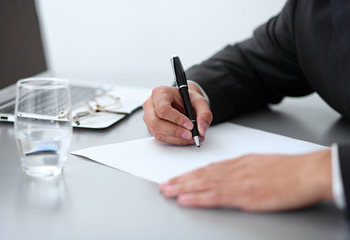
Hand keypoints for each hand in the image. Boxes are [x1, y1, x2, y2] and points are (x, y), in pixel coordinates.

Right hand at [143, 82, 212, 144]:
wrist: (184, 102)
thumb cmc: (188, 99)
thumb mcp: (200, 102)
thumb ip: (204, 114)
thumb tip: (202, 130)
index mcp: (160, 93)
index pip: (163, 108)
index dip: (176, 119)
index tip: (190, 125)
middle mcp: (151, 105)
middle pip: (156, 122)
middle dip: (175, 131)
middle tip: (190, 135)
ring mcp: (149, 117)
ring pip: (157, 132)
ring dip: (176, 138)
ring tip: (190, 138)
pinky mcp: (152, 128)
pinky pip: (160, 137)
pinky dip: (174, 140)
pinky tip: (184, 139)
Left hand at [160, 149, 332, 211]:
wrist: (307, 172)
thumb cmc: (288, 168)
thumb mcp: (261, 162)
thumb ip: (242, 168)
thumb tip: (229, 173)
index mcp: (238, 163)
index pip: (208, 168)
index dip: (190, 173)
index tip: (178, 177)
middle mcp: (234, 170)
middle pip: (201, 175)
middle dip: (180, 180)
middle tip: (164, 185)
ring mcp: (238, 182)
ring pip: (204, 184)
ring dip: (183, 188)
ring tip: (167, 191)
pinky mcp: (245, 195)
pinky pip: (216, 196)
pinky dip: (198, 198)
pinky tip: (186, 199)